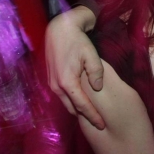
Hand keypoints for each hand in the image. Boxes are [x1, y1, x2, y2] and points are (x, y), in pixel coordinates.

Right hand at [45, 6, 105, 129]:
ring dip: (78, 110)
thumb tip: (98, 88)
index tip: (102, 125)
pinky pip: (63, 96)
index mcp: (67, 82)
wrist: (60, 29)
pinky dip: (72, 102)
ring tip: (92, 116)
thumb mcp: (91, 55)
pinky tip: (81, 102)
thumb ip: (96, 72)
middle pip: (72, 108)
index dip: (92, 116)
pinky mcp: (51, 79)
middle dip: (85, 117)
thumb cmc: (78, 41)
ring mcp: (52, 83)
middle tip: (99, 124)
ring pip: (67, 103)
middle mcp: (57, 86)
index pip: (82, 106)